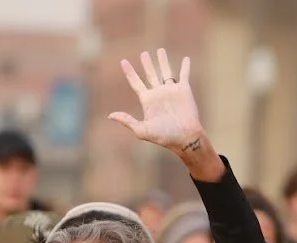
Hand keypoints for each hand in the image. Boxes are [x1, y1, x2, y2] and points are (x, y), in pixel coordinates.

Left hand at [108, 49, 220, 180]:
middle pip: (151, 74)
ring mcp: (172, 91)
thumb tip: (110, 115)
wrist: (185, 138)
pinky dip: (186, 66)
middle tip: (144, 53)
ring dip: (163, 61)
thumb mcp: (142, 130)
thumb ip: (127, 121)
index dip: (129, 72)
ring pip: (166, 71)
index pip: (136, 83)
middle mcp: (159, 94)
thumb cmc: (164, 136)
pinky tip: (186, 58)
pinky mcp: (184, 91)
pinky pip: (184, 75)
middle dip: (147, 64)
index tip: (123, 61)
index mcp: (148, 101)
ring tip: (160, 50)